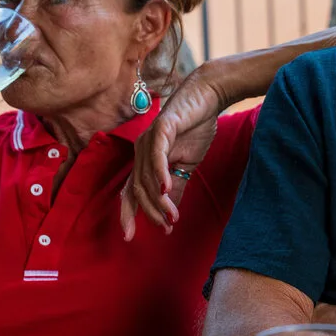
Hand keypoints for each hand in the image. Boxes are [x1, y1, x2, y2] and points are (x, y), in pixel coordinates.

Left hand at [120, 66, 229, 239]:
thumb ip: (176, 187)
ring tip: (172, 216)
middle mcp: (140, 151)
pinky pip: (156, 155)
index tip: (130, 237)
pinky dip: (160, 173)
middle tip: (166, 227)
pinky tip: (166, 188)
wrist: (207, 98)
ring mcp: (148, 139)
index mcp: (145, 160)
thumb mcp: (186, 164)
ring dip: (159, 199)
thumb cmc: (195, 128)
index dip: (128, 214)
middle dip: (151, 212)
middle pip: (139, 188)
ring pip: (147, 176)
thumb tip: (170, 214)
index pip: (131, 191)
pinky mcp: (161, 129)